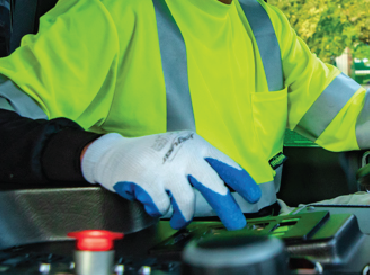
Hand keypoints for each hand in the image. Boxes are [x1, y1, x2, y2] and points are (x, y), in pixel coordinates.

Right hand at [81, 132, 261, 229]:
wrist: (115, 153)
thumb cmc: (154, 155)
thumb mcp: (182, 150)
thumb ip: (202, 166)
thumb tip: (226, 190)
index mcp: (197, 146)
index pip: (225, 164)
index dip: (241, 181)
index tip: (254, 196)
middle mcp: (185, 156)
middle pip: (212, 185)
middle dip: (227, 207)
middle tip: (237, 224)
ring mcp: (167, 168)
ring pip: (186, 204)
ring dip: (182, 216)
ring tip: (178, 218)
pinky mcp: (149, 182)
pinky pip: (163, 208)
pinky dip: (158, 209)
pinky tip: (153, 200)